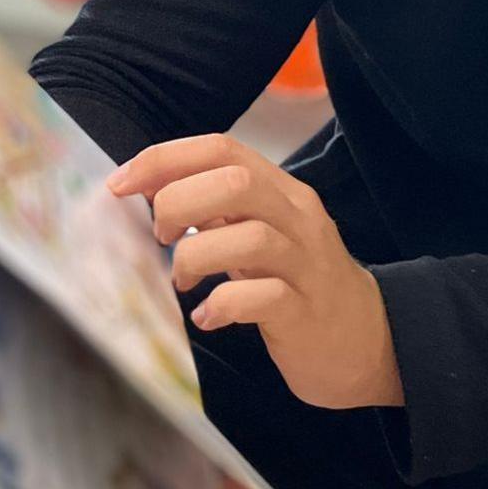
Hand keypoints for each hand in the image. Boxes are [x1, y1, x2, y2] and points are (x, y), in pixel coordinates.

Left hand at [107, 134, 404, 408]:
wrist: (367, 340)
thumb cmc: (297, 283)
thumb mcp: (261, 235)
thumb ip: (219, 211)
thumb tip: (152, 191)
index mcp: (283, 192)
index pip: (223, 149)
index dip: (164, 159)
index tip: (120, 185)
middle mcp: (299, 218)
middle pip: (235, 183)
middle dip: (178, 203)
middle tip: (162, 237)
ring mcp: (306, 264)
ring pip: (248, 237)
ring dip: (195, 257)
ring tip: (183, 281)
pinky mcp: (305, 311)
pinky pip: (259, 298)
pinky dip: (221, 305)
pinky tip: (209, 317)